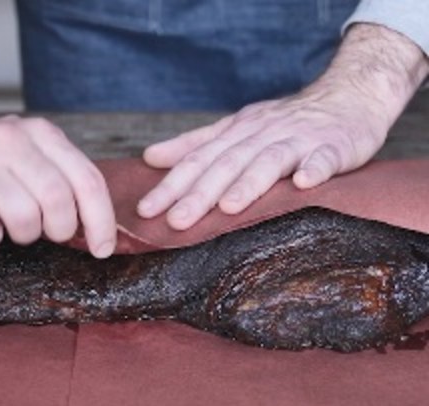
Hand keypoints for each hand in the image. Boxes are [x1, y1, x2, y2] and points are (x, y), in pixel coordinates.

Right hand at [0, 66, 116, 257]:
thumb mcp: (33, 151)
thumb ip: (64, 179)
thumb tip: (97, 230)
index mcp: (43, 133)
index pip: (88, 181)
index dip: (101, 222)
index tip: (101, 248)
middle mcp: (12, 139)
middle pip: (58, 201)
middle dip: (59, 229)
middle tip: (48, 232)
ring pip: (24, 218)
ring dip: (24, 235)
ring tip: (12, 225)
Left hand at [138, 24, 428, 229]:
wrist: (348, 95)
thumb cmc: (284, 123)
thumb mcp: (235, 129)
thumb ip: (194, 145)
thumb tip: (150, 156)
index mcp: (236, 133)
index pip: (197, 161)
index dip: (171, 186)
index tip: (146, 211)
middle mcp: (261, 135)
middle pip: (226, 164)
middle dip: (199, 194)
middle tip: (175, 222)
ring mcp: (298, 139)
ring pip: (269, 161)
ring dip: (249, 183)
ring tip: (228, 207)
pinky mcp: (334, 145)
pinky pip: (324, 157)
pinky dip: (315, 167)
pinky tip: (304, 183)